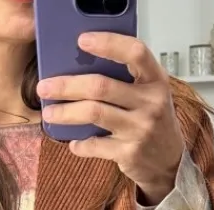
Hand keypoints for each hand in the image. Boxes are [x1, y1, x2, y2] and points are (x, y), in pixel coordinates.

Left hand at [36, 34, 184, 205]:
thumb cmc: (154, 121)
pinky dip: (80, 144)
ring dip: (66, 113)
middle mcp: (150, 103)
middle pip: (101, 86)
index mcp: (156, 80)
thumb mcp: (150, 93)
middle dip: (67, 86)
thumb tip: (82, 66)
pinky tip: (73, 143)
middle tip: (45, 87)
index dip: (108, 44)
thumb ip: (127, 79)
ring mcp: (140, 129)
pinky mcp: (129, 153)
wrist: (168, 163)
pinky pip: (96, 145)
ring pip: (94, 113)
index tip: (82, 41)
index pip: (135, 53)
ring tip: (49, 114)